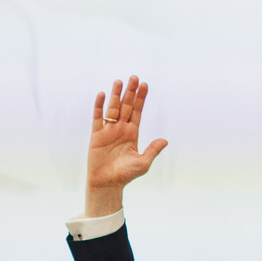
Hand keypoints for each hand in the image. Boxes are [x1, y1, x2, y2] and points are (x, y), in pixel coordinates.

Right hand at [84, 76, 167, 215]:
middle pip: (126, 106)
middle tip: (134, 77)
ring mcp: (108, 130)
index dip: (141, 98)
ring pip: (113, 108)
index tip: (144, 85)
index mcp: (132, 133)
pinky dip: (99, 106)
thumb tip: (165, 140)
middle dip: (130, 92)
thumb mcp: (143, 163)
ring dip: (116, 95)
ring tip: (119, 81)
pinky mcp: (96, 135)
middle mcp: (121, 129)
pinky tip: (102, 94)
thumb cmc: (125, 175)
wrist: (107, 183)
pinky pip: (97, 118)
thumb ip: (153, 150)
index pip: (137, 111)